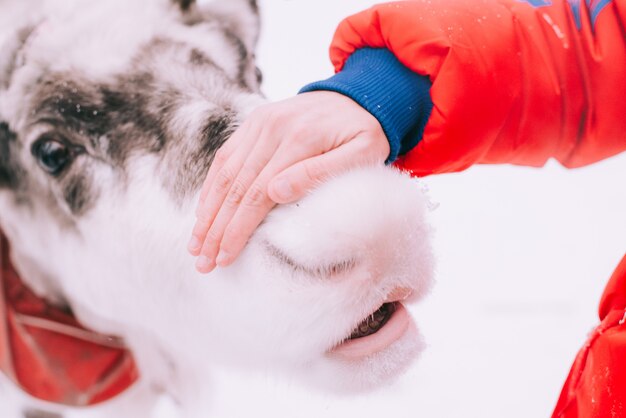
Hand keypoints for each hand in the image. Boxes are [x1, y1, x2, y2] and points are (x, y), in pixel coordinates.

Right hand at [188, 91, 389, 272]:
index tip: (226, 256)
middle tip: (203, 261)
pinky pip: (225, 156)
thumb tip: (276, 192)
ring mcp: (259, 122)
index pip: (258, 193)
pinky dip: (211, 186)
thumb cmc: (366, 133)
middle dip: (216, 228)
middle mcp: (272, 127)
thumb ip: (321, 172)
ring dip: (207, 211)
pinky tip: (204, 211)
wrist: (361, 93)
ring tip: (195, 244)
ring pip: (224, 172)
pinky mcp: (254, 121)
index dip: (238, 228)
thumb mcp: (362, 153)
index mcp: (299, 139)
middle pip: (236, 187)